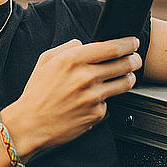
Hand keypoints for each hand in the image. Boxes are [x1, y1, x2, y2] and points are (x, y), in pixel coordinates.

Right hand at [3, 37, 141, 157]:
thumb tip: (83, 44)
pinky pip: (109, 103)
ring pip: (124, 83)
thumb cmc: (37, 92)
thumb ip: (67, 47)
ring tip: (126, 76)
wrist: (30, 124)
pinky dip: (106, 99)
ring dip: (129, 77)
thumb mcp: (46, 60)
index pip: (111, 47)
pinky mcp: (96, 115)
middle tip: (136, 58)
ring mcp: (92, 97)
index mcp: (73, 60)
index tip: (133, 42)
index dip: (127, 43)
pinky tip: (96, 99)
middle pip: (123, 64)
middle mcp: (85, 77)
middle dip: (134, 59)